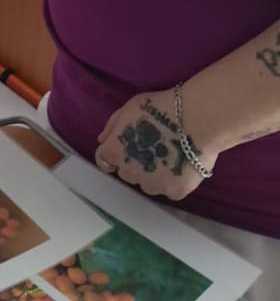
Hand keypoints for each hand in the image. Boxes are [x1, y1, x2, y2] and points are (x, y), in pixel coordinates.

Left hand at [94, 89, 216, 199]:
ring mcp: (152, 185)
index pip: (104, 160)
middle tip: (153, 148)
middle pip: (127, 173)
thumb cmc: (160, 107)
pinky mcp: (175, 192)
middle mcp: (129, 172)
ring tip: (170, 156)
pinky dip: (175, 181)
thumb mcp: (129, 107)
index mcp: (114, 151)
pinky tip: (184, 165)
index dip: (115, 155)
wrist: (197, 119)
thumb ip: (112, 126)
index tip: (127, 149)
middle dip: (135, 163)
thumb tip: (102, 141)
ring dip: (154, 175)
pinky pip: (170, 189)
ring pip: (149, 184)